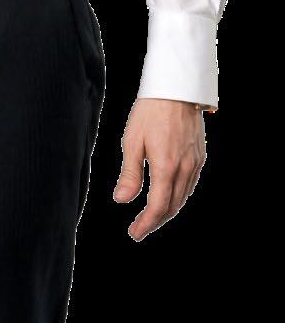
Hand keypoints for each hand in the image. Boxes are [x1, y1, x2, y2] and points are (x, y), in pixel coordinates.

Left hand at [112, 98, 207, 241]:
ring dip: (167, 211)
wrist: (176, 89)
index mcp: (166, 167)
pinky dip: (178, 198)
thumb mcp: (132, 141)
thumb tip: (122, 200)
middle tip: (139, 230)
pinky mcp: (199, 157)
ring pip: (183, 198)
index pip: (157, 207)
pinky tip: (167, 198)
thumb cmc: (150, 111)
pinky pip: (190, 185)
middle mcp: (184, 168)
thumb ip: (129, 174)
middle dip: (155, 222)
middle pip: (172, 207)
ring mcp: (195, 163)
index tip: (134, 233)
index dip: (146, 224)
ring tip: (151, 218)